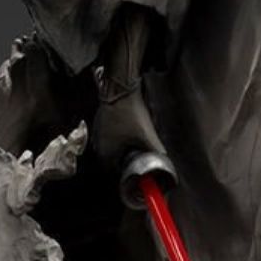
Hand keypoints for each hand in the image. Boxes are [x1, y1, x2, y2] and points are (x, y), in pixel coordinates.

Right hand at [92, 84, 176, 206]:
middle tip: (133, 157)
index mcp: (106, 151)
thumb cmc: (130, 114)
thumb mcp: (146, 134)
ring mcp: (96, 132)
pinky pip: (105, 135)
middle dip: (120, 159)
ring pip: (106, 146)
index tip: (131, 168)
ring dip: (116, 148)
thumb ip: (155, 148)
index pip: (111, 169)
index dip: (122, 170)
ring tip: (129, 145)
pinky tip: (124, 132)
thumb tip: (164, 157)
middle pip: (108, 158)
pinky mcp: (98, 121)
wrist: (120, 91)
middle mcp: (98, 144)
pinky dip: (113, 137)